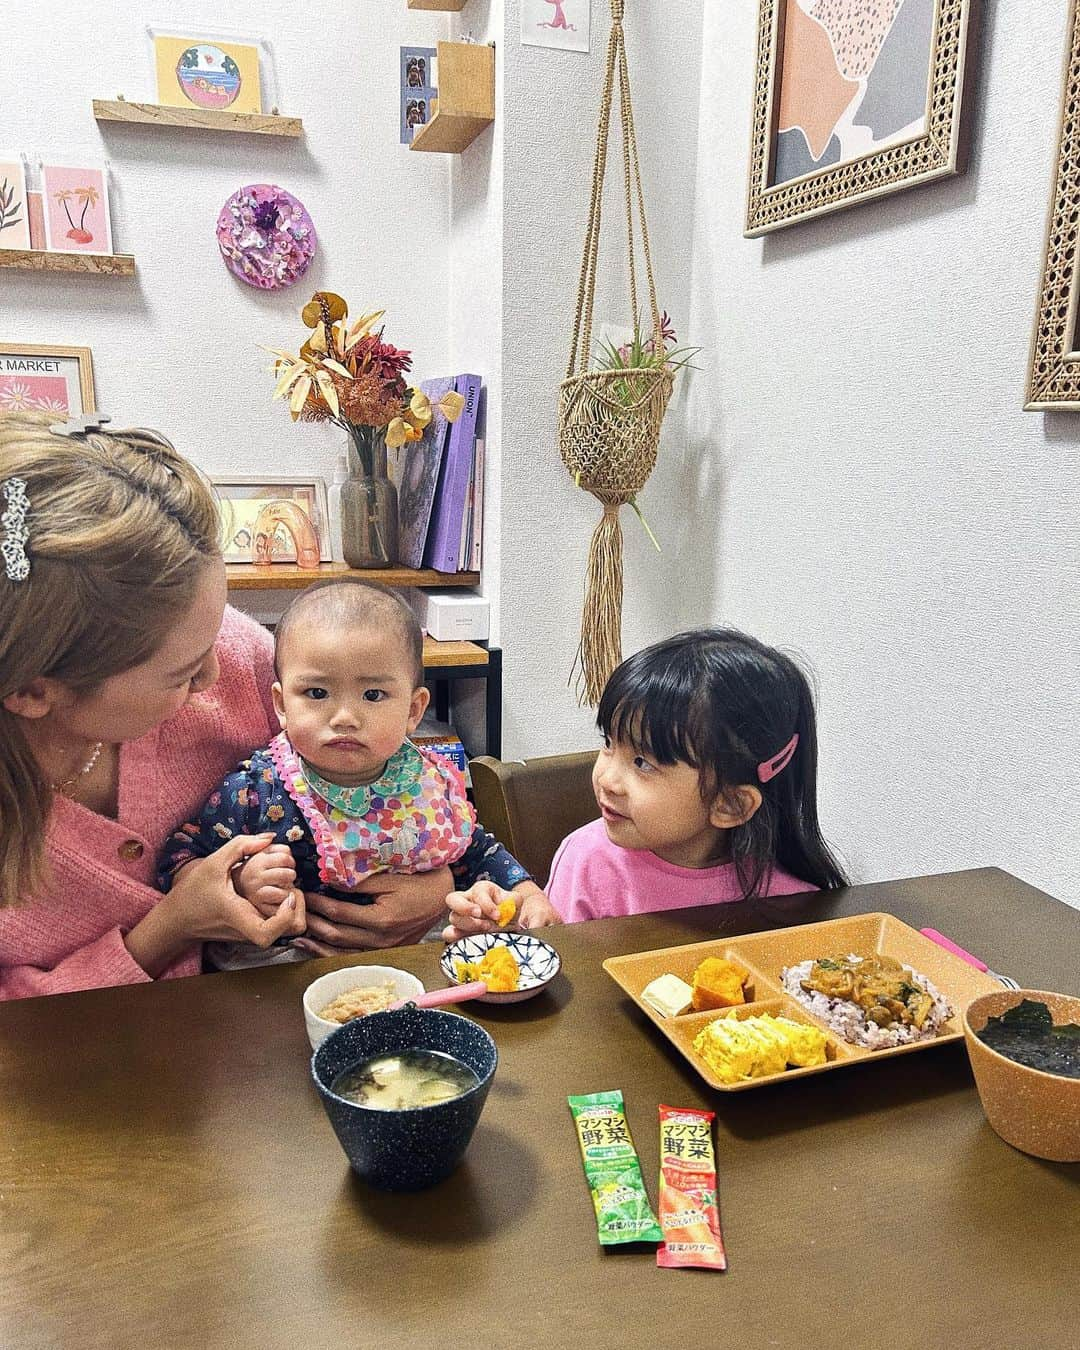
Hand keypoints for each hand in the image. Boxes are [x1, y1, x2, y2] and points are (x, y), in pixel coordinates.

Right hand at [126, 834, 306, 976]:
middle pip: (282, 934)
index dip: (284, 918)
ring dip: (290, 913)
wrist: (177, 919)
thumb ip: (242, 846)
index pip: (266, 934)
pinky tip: (277, 896)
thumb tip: (269, 837)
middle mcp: (245, 930)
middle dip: (295, 914)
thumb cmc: (193, 892)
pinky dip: (280, 913)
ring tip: (287, 891)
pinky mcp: (249, 933)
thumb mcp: (214, 862)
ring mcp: (248, 934)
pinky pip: (272, 926)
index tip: (288, 897)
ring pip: (281, 932)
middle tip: (293, 892)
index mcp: (237, 915)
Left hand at [293, 867, 452, 955]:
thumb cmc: (420, 883)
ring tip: (299, 936)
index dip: (319, 904)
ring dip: (319, 944)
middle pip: (337, 935)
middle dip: (313, 923)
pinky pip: (356, 956)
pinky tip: (322, 947)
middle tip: (296, 912)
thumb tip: (331, 879)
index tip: (306, 894)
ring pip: (343, 952)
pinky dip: (335, 953)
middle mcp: (381, 939)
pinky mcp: (387, 951)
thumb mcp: (390, 878)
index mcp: (381, 919)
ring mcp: (385, 948)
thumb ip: (360, 881)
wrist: (444, 899)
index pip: (340, 913)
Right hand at [442, 880, 558, 942]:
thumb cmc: (511, 911)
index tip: (498, 915)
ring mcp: (461, 916)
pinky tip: (463, 940)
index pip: (478, 892)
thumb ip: (515, 903)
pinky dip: (453, 937)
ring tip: (484, 931)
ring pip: (452, 917)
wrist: (511, 926)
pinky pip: (448, 933)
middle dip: (465, 908)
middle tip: (480, 916)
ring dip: (467, 925)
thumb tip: (516, 912)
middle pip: (453, 899)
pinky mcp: (459, 932)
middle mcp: (467, 900)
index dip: (487, 904)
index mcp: (482, 890)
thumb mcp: (516, 902)